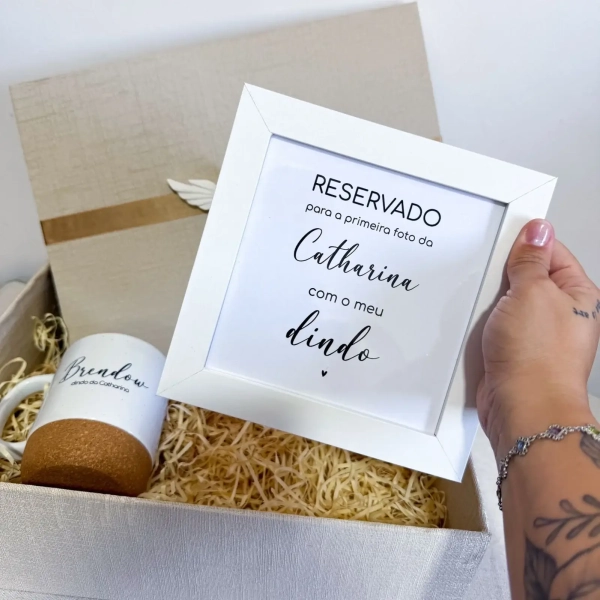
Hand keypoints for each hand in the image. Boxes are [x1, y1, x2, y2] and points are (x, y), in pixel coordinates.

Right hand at [477, 219, 599, 457]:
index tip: (506, 244)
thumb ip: (531, 260)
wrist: (521, 408)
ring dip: (489, 305)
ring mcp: (533, 333)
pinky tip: (481, 331)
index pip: (550, 252)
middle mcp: (557, 313)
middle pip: (524, 277)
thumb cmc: (539, 360)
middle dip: (502, 279)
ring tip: (491, 316)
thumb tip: (537, 231)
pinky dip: (481, 325)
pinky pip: (492, 326)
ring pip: (504, 303)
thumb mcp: (533, 292)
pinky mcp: (511, 349)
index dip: (526, 245)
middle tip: (496, 286)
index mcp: (576, 294)